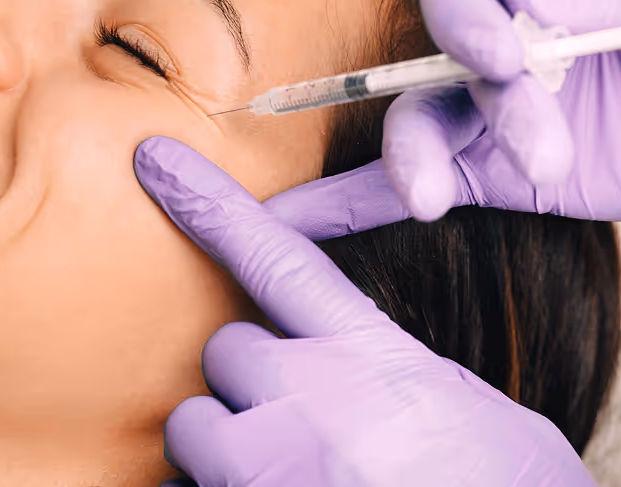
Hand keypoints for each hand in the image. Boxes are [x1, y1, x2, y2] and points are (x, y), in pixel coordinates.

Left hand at [135, 137, 594, 486]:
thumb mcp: (465, 411)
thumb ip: (393, 371)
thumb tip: (353, 366)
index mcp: (374, 359)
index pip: (275, 258)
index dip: (208, 205)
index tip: (155, 163)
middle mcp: (310, 401)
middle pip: (228, 350)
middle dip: (251, 379)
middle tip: (302, 423)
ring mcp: (268, 466)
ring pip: (195, 423)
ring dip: (226, 442)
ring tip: (286, 471)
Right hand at [268, 0, 620, 238]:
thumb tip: (520, 4)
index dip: (462, 14)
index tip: (498, 59)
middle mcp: (509, 35)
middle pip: (436, 59)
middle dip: (472, 106)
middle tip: (540, 150)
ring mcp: (498, 108)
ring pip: (421, 125)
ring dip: (419, 162)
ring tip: (441, 202)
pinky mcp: (502, 172)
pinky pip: (431, 181)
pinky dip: (361, 202)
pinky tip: (303, 221)